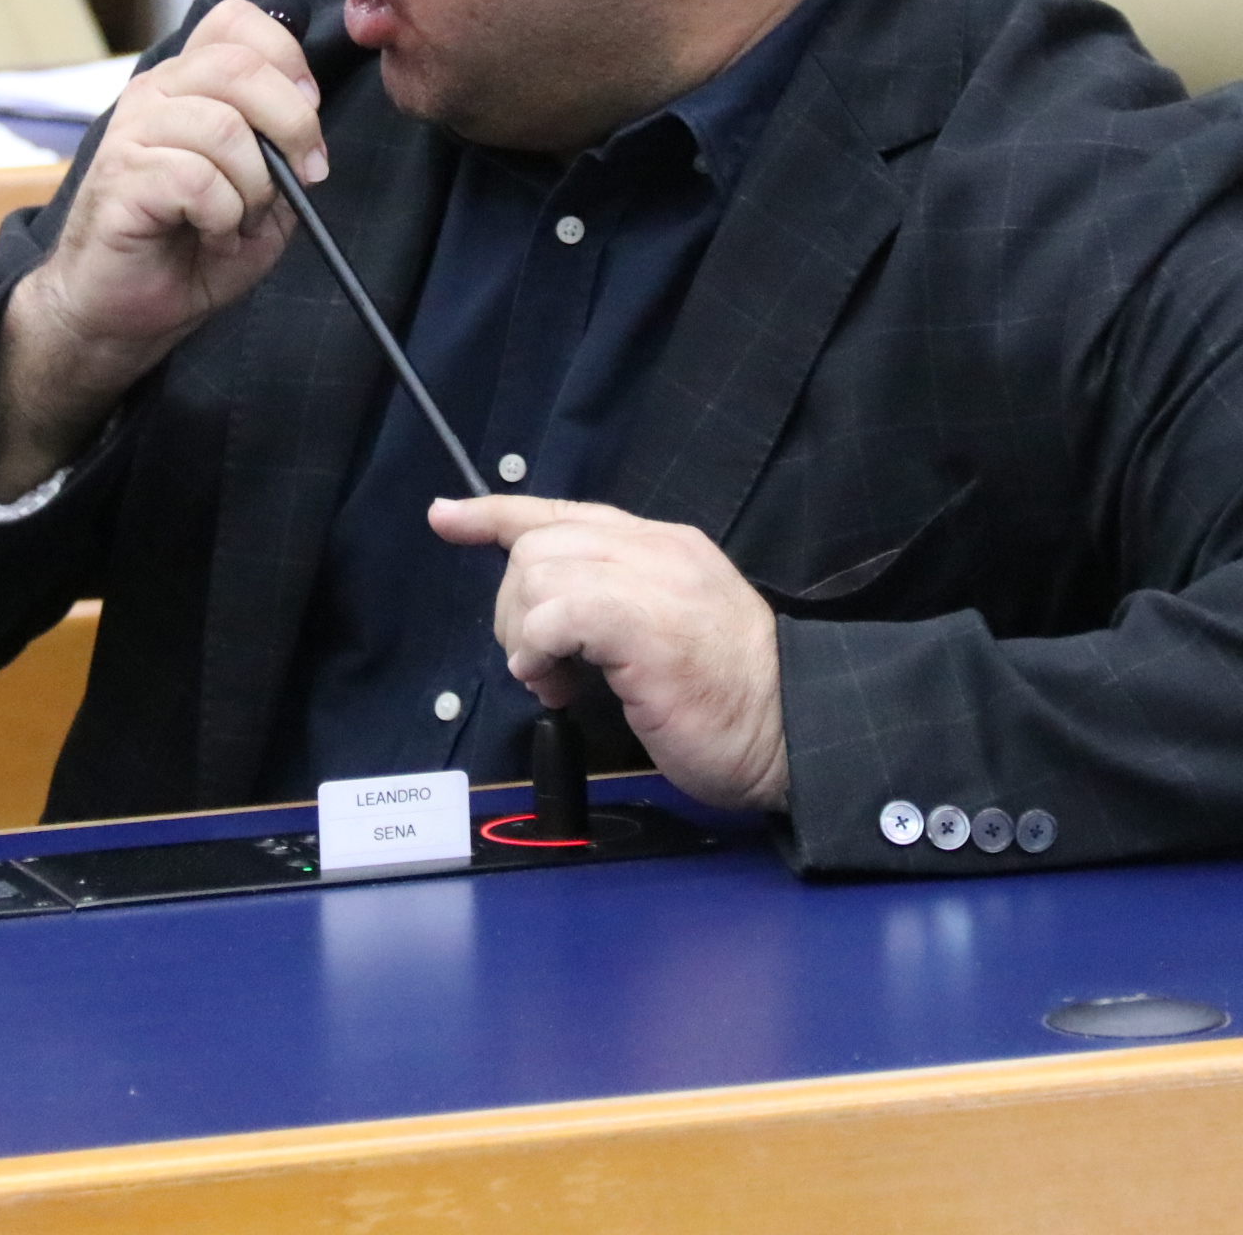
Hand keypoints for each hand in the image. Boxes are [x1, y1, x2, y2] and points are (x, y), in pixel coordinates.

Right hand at [0, 0, 323, 495]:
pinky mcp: (120, 177)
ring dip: (254, 186)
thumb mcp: (263, 196)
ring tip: (239, 220)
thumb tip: (307, 126)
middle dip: (292, 125)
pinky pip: (197, 179)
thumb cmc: (191, 250)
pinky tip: (211, 236)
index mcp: (189, 84)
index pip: (237, 21)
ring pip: (224, 127)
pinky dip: (223, 217)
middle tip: (301, 177)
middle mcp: (156, 94)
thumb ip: (286, 153)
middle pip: (239, 65)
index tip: (309, 114)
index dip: (287, 58)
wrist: (125, 311)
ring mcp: (132, 132)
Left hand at [438, 495, 790, 811]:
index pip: (563, 512)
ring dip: (525, 636)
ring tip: (560, 685)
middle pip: (537, 543)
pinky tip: (560, 684)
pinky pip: (556, 611)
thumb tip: (547, 617)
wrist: (796, 731)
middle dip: (514, 609)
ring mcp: (651, 580)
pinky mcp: (642, 622)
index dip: (495, 513)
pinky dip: (538, 649)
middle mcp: (655, 549)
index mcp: (663, 547)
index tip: (446, 517)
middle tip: (543, 669)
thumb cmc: (733, 702)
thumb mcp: (669, 630)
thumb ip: (615, 605)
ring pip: (537, 571)